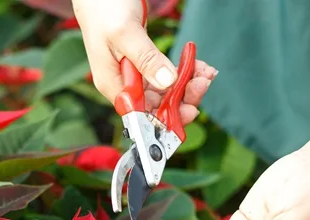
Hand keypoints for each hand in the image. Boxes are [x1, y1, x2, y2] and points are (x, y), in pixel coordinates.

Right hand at [72, 0, 215, 124]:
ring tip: (205, 72)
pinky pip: (166, 76)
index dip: (166, 118)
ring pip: (165, 91)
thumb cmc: (104, 8)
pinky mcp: (144, 63)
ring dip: (187, 85)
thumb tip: (167, 83)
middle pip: (157, 106)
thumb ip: (146, 59)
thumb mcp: (125, 33)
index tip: (190, 110)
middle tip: (203, 82)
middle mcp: (124, 84)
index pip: (141, 114)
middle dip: (183, 98)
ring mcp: (134, 75)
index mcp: (113, 84)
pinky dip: (183, 72)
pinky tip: (197, 65)